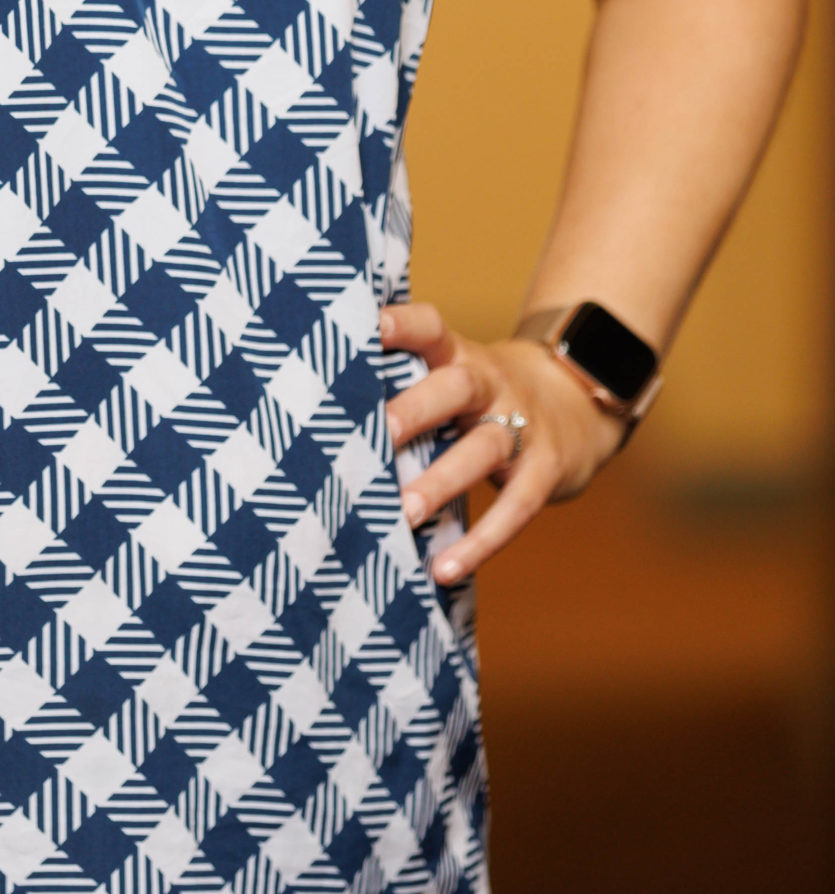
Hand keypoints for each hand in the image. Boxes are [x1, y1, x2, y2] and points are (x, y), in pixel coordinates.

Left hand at [381, 301, 626, 585]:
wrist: (576, 402)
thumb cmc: (481, 395)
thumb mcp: (451, 372)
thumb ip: (402, 382)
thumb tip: (316, 406)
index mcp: (457, 354)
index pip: (430, 327)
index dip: (402, 324)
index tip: (366, 326)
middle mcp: (491, 382)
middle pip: (455, 387)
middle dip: (415, 409)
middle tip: (377, 435)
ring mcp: (524, 424)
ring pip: (483, 448)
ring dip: (442, 481)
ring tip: (403, 513)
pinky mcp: (547, 469)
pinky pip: (517, 507)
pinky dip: (481, 541)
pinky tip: (444, 570)